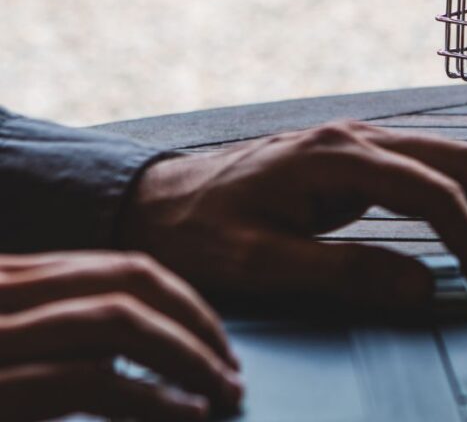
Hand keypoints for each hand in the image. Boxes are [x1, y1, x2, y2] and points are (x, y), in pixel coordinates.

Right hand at [0, 251, 241, 420]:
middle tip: (233, 369)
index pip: (120, 270)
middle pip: (130, 284)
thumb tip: (143, 354)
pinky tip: (190, 413)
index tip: (219, 341)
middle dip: (196, 325)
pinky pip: (89, 381)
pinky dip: (152, 398)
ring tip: (224, 392)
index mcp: (7, 278)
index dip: (183, 303)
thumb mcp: (18, 351)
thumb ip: (65, 336)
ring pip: (119, 322)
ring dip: (188, 358)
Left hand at [121, 121, 466, 311]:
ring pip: (458, 158)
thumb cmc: (199, 229)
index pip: (436, 193)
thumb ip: (344, 272)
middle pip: (465, 162)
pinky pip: (435, 167)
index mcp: (338, 156)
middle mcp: (361, 136)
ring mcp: (363, 141)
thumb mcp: (261, 262)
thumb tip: (424, 288)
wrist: (157, 199)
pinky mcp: (361, 157)